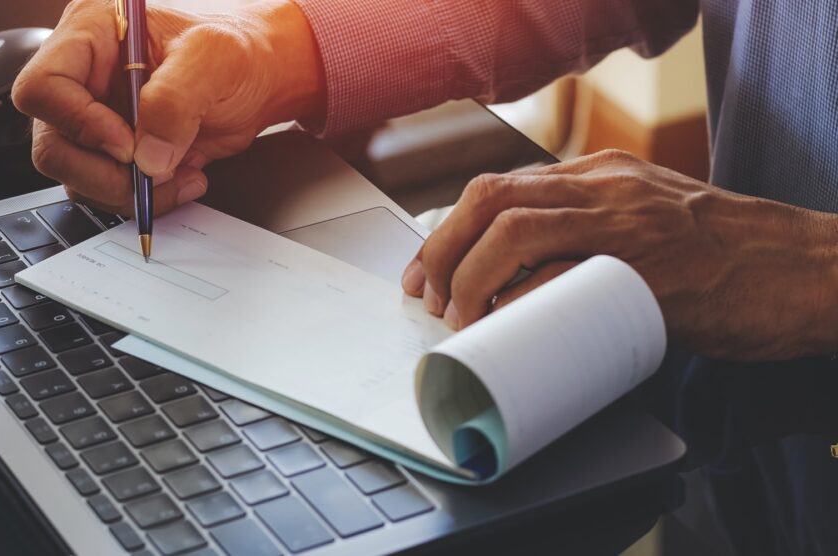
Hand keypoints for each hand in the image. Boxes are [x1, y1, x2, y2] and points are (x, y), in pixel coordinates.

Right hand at [12, 0, 323, 214]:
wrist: (265, 75)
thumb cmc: (240, 47)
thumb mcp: (215, 57)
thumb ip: (176, 99)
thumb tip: (147, 157)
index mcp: (92, 33)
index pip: (45, 87)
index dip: (78, 123)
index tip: (127, 144)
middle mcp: (86, 77)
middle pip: (53, 142)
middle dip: (102, 172)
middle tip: (150, 174)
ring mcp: (99, 118)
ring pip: (77, 175)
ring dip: (126, 191)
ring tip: (178, 176)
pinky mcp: (119, 152)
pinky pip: (109, 189)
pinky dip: (144, 198)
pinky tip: (181, 181)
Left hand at [402, 150, 837, 360]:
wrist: (807, 269)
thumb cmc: (728, 255)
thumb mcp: (649, 221)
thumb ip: (594, 235)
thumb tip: (527, 285)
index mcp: (601, 175)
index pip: (499, 187)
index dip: (448, 229)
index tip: (427, 269)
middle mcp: (606, 188)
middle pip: (490, 199)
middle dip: (442, 249)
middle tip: (425, 295)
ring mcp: (626, 223)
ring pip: (513, 227)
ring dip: (467, 275)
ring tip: (457, 316)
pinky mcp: (648, 269)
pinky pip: (562, 275)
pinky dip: (517, 301)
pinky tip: (501, 325)